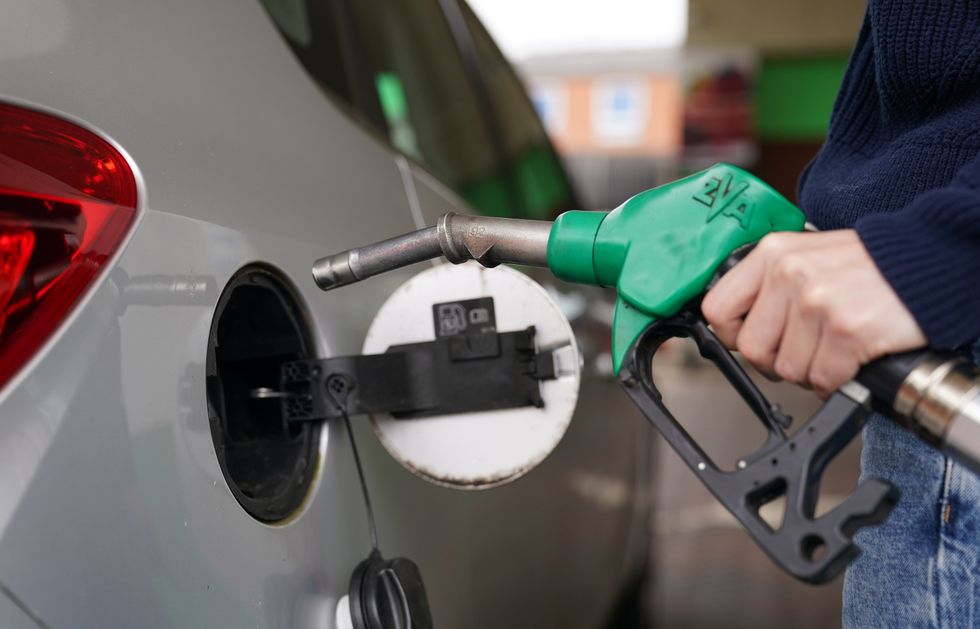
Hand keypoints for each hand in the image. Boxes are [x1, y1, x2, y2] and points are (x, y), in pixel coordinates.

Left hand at [701, 230, 926, 396]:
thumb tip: (734, 326)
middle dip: (776, 360)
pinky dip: (837, 379)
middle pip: (752, 349)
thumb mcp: (808, 256)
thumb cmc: (869, 266)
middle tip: (804, 349)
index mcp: (772, 253)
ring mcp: (816, 302)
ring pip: (787, 369)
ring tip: (833, 347)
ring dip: (811, 370)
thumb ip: (770, 284)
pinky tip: (851, 357)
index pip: (717, 309)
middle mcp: (789, 274)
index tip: (753, 338)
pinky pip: (821, 379)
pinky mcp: (845, 330)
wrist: (931, 261)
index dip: (733, 335)